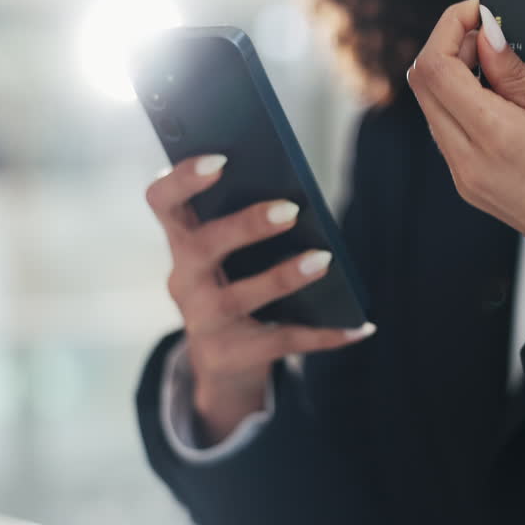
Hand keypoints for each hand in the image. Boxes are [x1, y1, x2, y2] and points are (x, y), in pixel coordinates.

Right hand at [146, 154, 376, 443]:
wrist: (223, 364)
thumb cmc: (235, 285)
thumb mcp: (230, 256)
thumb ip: (248, 223)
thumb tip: (300, 199)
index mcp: (182, 241)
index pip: (162, 200)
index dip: (183, 179)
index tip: (220, 160)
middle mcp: (184, 280)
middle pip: (203, 247)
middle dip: (245, 226)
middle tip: (290, 210)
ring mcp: (203, 322)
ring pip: (241, 297)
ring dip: (284, 276)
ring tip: (325, 259)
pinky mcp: (231, 356)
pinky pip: (284, 340)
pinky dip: (327, 334)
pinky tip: (362, 325)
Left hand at [405, 0, 524, 432]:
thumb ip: (517, 72)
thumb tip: (485, 34)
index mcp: (491, 136)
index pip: (435, 68)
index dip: (449, 28)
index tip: (482, 10)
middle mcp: (465, 161)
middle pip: (424, 85)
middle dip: (449, 45)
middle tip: (493, 29)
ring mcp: (464, 178)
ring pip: (434, 107)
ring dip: (456, 73)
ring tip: (503, 57)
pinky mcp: (471, 187)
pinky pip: (450, 131)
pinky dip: (466, 101)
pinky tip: (505, 92)